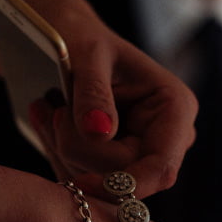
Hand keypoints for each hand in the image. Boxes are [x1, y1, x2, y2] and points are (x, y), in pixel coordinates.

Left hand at [24, 4, 196, 200]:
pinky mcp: (117, 163)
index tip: (80, 183)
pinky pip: (86, 179)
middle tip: (52, 113)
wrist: (72, 39)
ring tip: (46, 108)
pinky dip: (59, 154)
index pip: (161, 168)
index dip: (123, 184)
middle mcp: (166, 138)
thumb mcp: (86, 54)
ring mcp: (143, 153)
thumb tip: (100, 134)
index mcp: (175, 109)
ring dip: (63, 150)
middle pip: (123, 178)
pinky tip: (46, 122)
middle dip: (79, 152)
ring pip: (100, 182)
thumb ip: (93, 93)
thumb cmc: (84, 37)